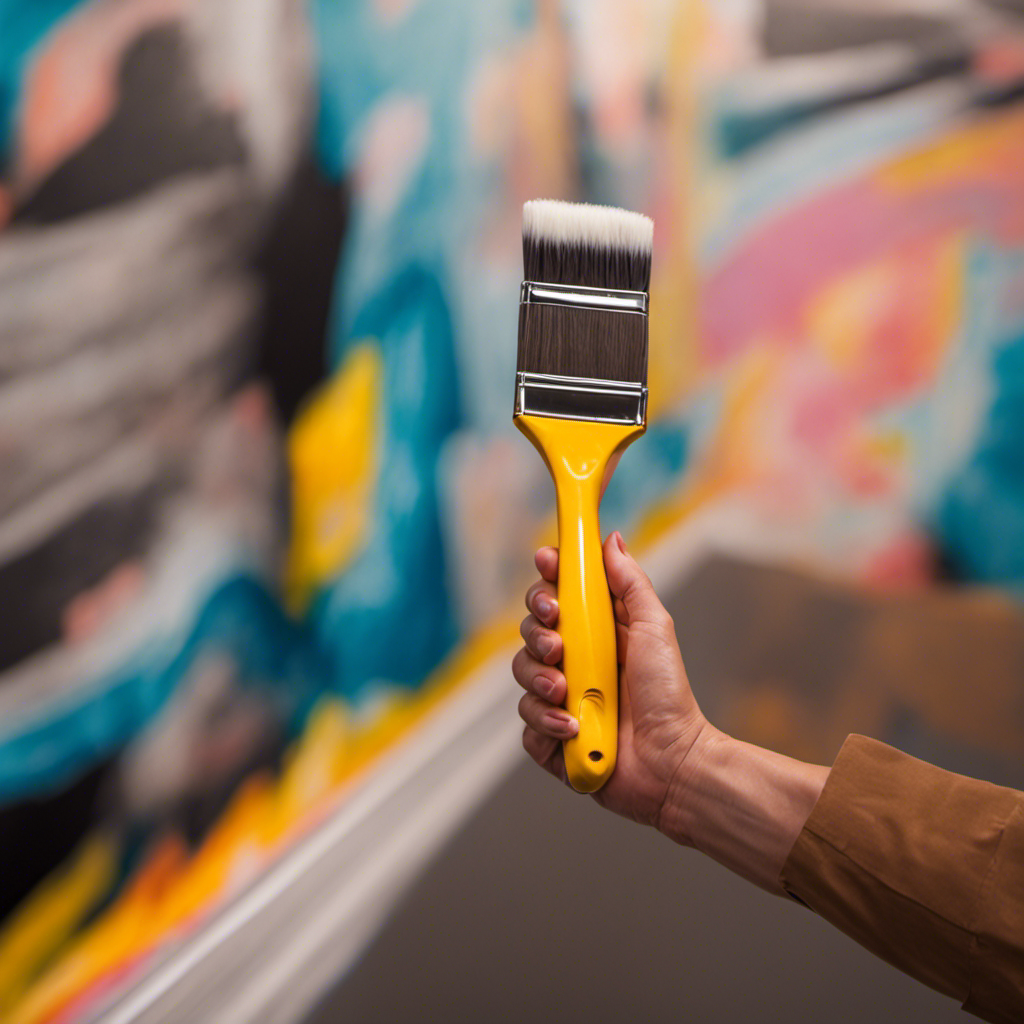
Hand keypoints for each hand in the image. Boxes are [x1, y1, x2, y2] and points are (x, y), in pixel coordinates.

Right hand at [514, 531, 708, 829]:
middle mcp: (573, 663)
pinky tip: (572, 728)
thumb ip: (630, 584)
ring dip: (540, 681)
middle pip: (530, 631)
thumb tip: (611, 540)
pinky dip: (545, 724)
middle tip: (559, 644)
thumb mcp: (655, 628)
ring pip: (522, 676)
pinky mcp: (552, 738)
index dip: (546, 580)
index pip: (556, 597)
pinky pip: (526, 724)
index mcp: (595, 633)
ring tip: (567, 693)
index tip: (548, 566)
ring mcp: (560, 700)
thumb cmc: (669, 696)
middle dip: (538, 632)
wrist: (673, 762)